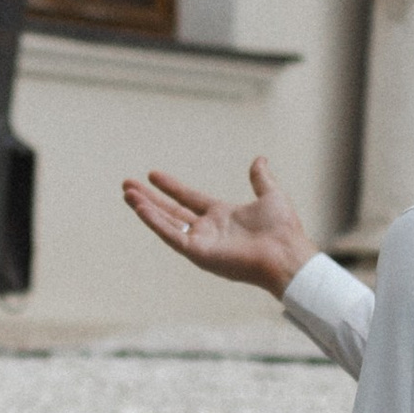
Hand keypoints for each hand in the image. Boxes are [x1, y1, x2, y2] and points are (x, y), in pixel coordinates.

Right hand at [122, 156, 314, 297]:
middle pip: (171, 211)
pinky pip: (172, 236)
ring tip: (127, 194)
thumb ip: (261, 179)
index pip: (189, 198)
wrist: (286, 252)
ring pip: (166, 222)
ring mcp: (201, 242)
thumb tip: (260, 159)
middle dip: (149, 198)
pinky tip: (141, 208)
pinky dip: (155, 222)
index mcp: (221, 216)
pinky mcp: (198, 253)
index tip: (153, 175)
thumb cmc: (283, 229)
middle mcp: (207, 230)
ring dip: (146, 208)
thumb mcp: (271, 195)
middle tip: (127, 185)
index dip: (171, 187)